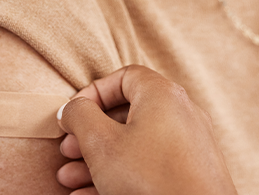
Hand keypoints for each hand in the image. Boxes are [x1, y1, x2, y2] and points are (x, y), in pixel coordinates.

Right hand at [56, 65, 237, 194]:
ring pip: (134, 145)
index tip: (73, 116)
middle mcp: (181, 115)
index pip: (123, 77)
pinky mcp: (191, 174)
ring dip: (98, 160)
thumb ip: (80, 116)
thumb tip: (72, 108)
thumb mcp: (101, 143)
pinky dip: (120, 175)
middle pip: (126, 115)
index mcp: (162, 95)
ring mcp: (189, 146)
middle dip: (90, 135)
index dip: (93, 93)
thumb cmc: (152, 181)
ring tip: (70, 179)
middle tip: (68, 152)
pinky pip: (150, 167)